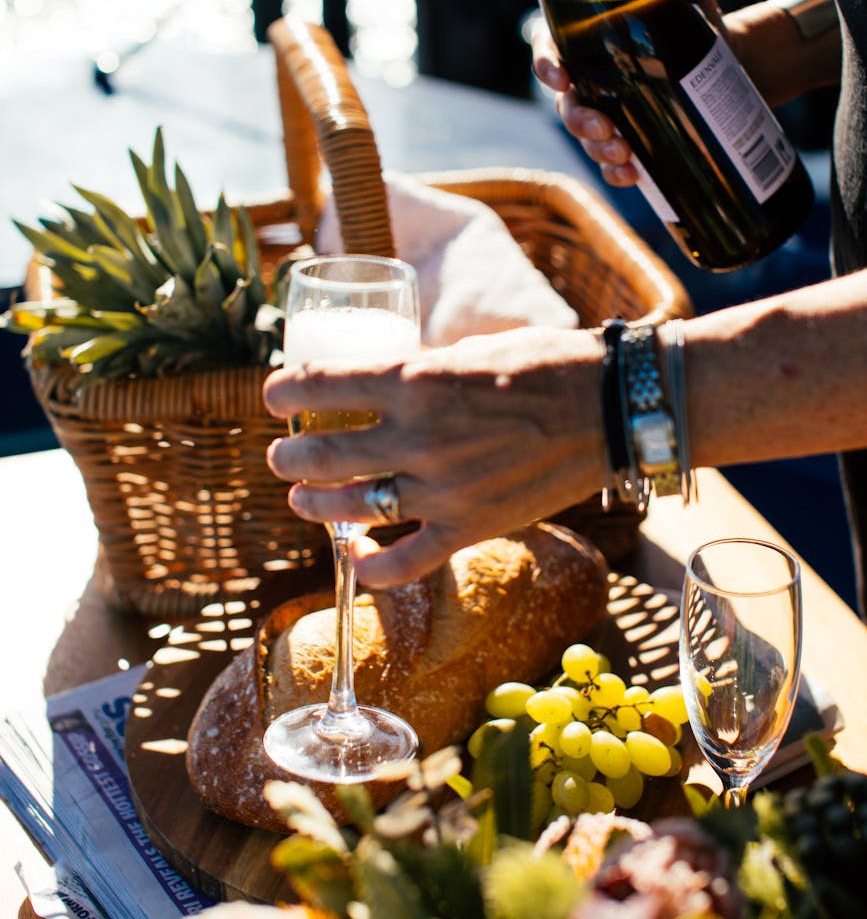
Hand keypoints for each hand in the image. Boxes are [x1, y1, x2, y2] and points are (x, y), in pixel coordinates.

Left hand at [264, 326, 605, 586]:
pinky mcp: (470, 528)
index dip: (285, 390)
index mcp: (415, 381)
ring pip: (351, 508)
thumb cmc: (544, 364)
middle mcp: (419, 438)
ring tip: (301, 499)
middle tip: (282, 454)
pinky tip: (353, 557)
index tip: (275, 394)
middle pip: (323, 454)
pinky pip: (403, 563)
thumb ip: (418, 372)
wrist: (610, 409)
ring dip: (313, 505)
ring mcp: (443, 490)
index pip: (322, 386)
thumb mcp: (467, 351)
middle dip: (289, 455)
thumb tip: (379, 384)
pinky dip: (368, 567)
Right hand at [531, 0, 724, 186]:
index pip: (550, 46)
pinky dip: (617, 172)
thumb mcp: (696, 2)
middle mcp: (590, 79)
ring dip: (599, 149)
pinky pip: (611, 163)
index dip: (545, 64)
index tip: (561, 79)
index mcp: (589, 40)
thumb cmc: (697, 28)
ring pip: (586, 136)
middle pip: (567, 103)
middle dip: (580, 120)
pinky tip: (633, 174)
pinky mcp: (628, 140)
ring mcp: (607, 113)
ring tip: (625, 155)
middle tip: (606, 129)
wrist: (729, 66)